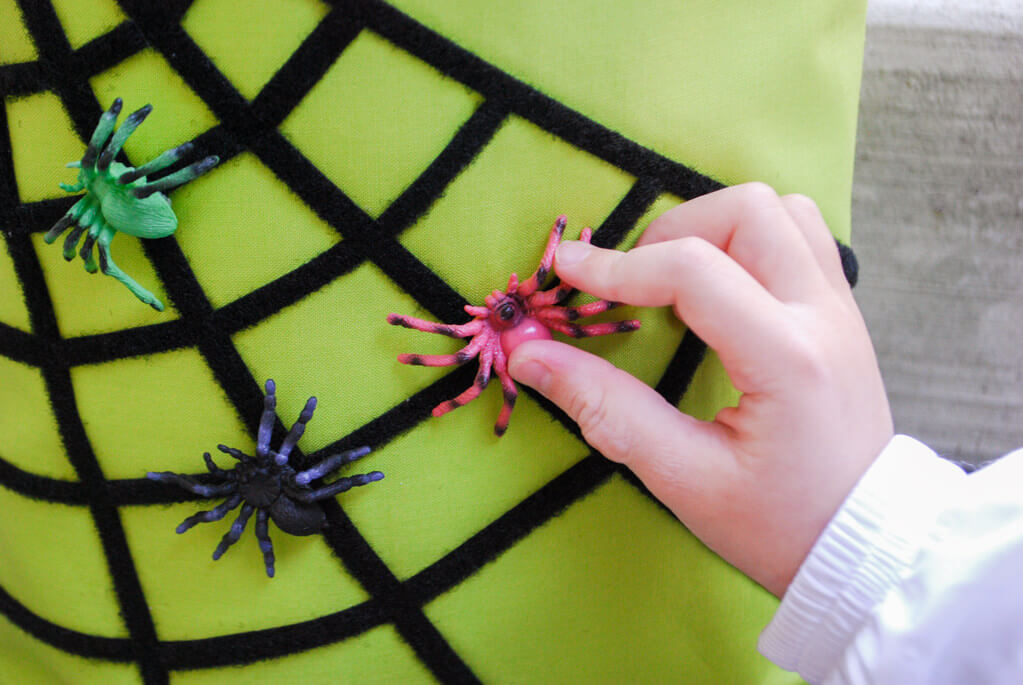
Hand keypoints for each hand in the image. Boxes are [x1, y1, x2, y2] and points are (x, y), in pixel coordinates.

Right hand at [507, 183, 893, 596]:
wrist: (867, 546)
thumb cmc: (780, 525)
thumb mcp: (685, 479)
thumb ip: (607, 411)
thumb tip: (531, 358)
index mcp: (788, 359)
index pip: (692, 269)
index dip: (616, 265)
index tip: (566, 272)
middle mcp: (823, 316)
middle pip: (748, 210)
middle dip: (671, 231)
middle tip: (633, 282)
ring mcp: (842, 310)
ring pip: (781, 210)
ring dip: (715, 227)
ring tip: (675, 279)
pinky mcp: (843, 315)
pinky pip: (800, 237)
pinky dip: (748, 242)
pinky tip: (720, 290)